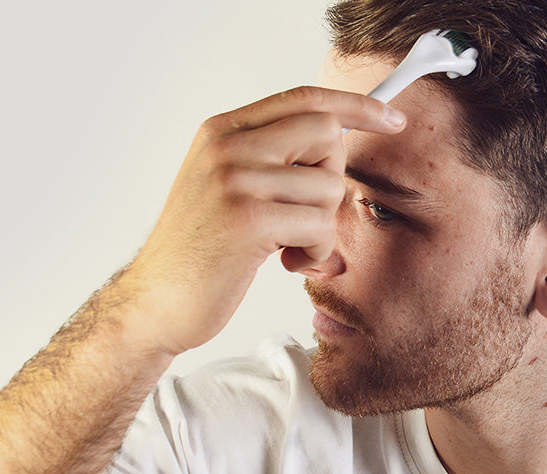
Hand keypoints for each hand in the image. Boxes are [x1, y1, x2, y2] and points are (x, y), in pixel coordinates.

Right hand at [117, 86, 405, 355]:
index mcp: (222, 131)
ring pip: (329, 187)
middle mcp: (226, 146)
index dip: (355, 105)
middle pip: (325, 132)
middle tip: (308, 213)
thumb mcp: (228, 187)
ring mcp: (235, 179)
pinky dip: (317, 252)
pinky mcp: (248, 219)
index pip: (303, 98)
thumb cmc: (200, 251)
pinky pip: (320, 226)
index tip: (391, 118)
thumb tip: (336, 140)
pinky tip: (289, 263)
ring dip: (324, 229)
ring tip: (292, 248)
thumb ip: (271, 159)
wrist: (154, 302)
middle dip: (334, 178)